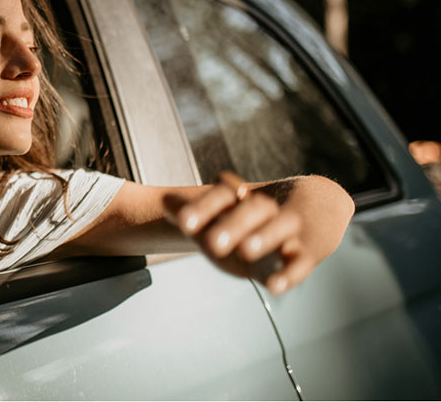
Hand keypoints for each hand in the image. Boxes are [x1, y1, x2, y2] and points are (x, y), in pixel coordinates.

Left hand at [164, 171, 314, 293]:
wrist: (318, 204)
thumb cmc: (259, 216)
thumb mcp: (227, 214)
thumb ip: (196, 211)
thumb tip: (161, 201)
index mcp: (243, 197)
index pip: (224, 193)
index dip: (204, 207)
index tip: (183, 223)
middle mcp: (266, 209)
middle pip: (252, 210)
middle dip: (232, 225)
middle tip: (211, 243)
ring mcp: (290, 229)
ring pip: (279, 229)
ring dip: (263, 238)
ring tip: (245, 250)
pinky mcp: (309, 252)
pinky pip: (301, 263)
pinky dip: (290, 274)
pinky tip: (274, 286)